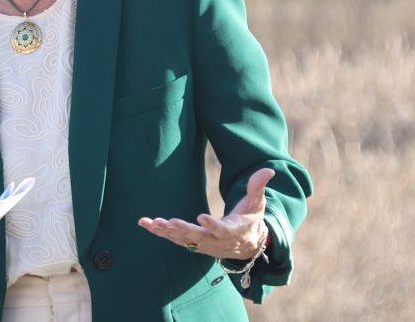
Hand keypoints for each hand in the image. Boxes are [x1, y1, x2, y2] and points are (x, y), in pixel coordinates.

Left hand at [137, 168, 273, 259]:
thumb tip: (269, 169)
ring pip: (184, 240)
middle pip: (199, 237)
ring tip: (152, 223)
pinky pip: (175, 239)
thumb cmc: (251, 218)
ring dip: (167, 232)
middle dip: (184, 231)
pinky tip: (146, 224)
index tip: (201, 218)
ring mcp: (204, 244)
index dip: (213, 225)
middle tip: (170, 223)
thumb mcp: (257, 203)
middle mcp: (217, 240)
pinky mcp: (193, 243)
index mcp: (233, 230)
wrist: (248, 244)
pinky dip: (160, 232)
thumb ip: (258, 186)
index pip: (223, 230)